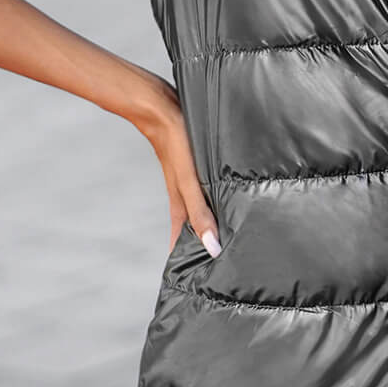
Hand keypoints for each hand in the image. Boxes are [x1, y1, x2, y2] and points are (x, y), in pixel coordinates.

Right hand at [131, 74, 221, 258]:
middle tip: (218, 262)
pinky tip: (226, 191)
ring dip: (210, 219)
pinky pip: (205, 185)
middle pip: (194, 224)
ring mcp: (189, 176)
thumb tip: (213, 248)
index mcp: (181, 202)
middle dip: (203, 243)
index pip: (183, 239)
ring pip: (201, 205)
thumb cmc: (175, 143)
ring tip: (228, 232)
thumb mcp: (190, 182)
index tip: (191, 280)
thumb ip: (201, 213)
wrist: (159, 106)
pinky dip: (213, 196)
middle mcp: (185, 192)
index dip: (186, 259)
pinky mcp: (195, 161)